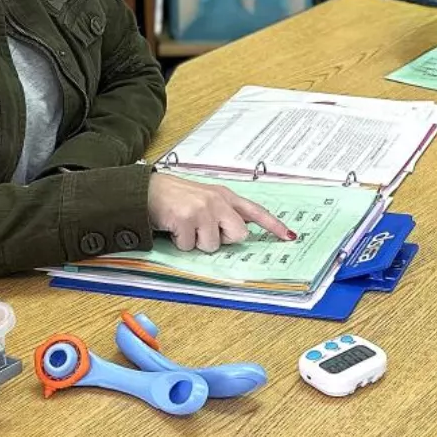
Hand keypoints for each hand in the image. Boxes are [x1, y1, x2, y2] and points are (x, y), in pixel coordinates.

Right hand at [147, 174, 295, 251]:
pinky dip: (180, 243)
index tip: (289, 237)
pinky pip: (190, 246)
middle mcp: (217, 200)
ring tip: (185, 227)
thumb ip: (224, 211)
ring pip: (213, 245)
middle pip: (238, 235)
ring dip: (197, 242)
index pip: (255, 211)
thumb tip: (241, 231)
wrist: (147, 191)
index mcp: (225, 195)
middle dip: (222, 239)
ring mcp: (202, 209)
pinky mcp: (186, 218)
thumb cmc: (176, 197)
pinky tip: (174, 228)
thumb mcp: (205, 198)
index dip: (273, 226)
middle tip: (203, 230)